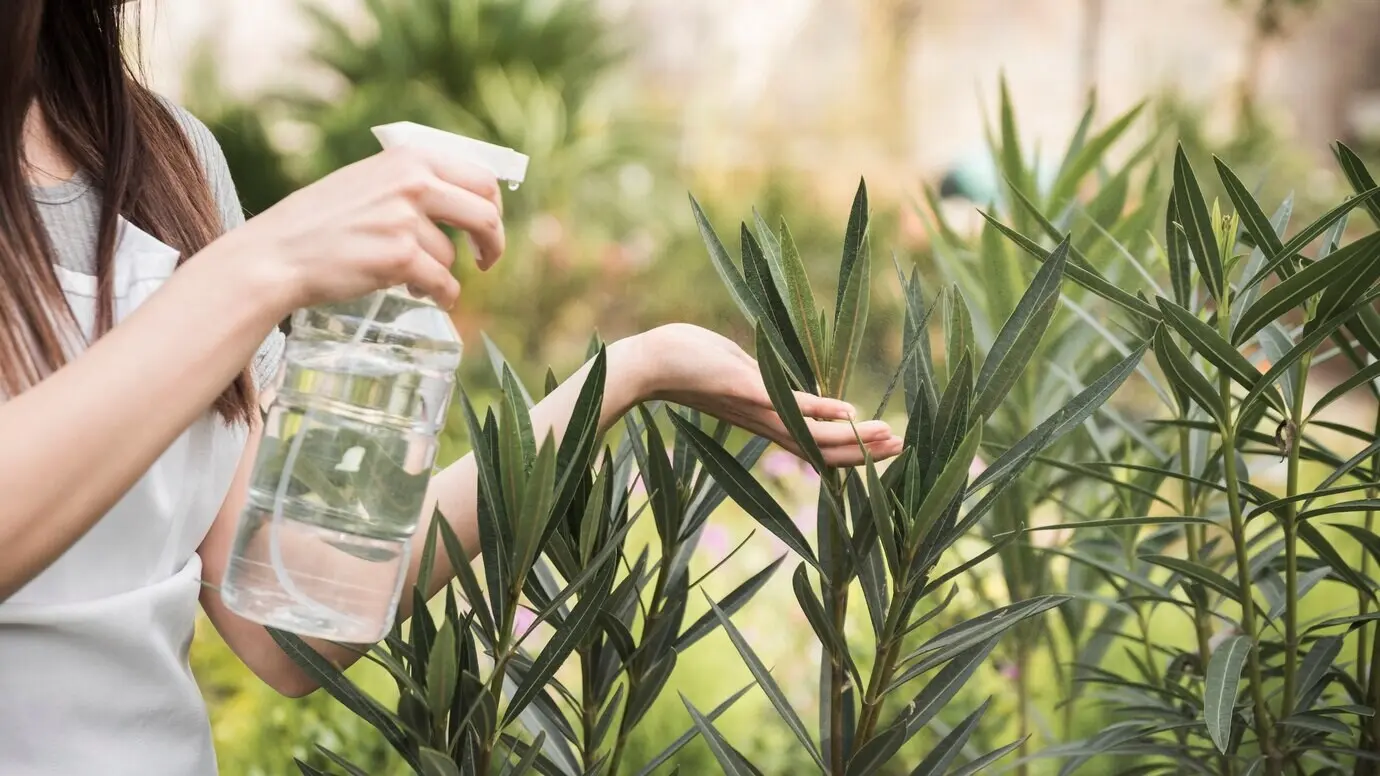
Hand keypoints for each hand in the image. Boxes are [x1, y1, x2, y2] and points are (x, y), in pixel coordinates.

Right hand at [208, 146, 505, 314]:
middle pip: (485, 214)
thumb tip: (469, 199)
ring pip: (452, 257)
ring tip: (408, 277)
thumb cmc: (321, 222)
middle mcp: (412, 183)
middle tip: (487, 260)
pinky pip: (443, 284)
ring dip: (438, 273)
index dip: (493, 206)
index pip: (480, 176)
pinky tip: (422, 295)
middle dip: (493, 242)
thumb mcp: (368, 181)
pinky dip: (439, 296)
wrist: (277, 254)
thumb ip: (412, 183)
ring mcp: (406, 220)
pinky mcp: (400, 257)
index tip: (489, 225)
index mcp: (408, 158)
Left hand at [629, 324, 903, 466]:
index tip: (885, 446)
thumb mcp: (733, 370)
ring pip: (814, 434)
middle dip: (865, 451)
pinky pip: (791, 407)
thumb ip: (757, 377)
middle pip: (823, 449)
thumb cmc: (686, 359)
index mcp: (763, 419)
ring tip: (890, 437)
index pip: (815, 443)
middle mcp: (764, 423)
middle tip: (903, 448)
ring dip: (854, 439)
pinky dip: (822, 413)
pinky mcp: (746, 391)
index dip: (851, 449)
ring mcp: (757, 409)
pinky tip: (850, 414)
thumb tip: (770, 374)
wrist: (647, 363)